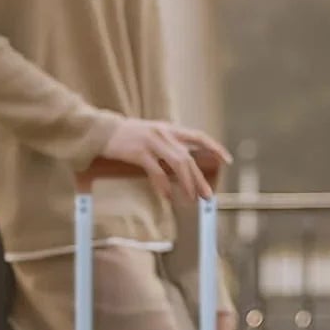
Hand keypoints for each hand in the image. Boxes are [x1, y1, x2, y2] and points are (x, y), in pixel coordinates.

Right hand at [102, 118, 231, 200]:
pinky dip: (164, 186)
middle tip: (207, 196)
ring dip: (187, 184)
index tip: (227, 160)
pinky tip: (167, 196)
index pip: (198, 136)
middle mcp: (164, 133)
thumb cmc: (128, 138)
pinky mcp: (139, 152)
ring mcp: (152, 141)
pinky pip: (157, 171)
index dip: (214, 147)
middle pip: (189, 158)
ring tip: (190, 199)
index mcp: (169, 129)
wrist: (102, 131)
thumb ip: (169, 148)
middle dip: (200, 179)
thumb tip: (185, 167)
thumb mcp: (152, 137)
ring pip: (178, 164)